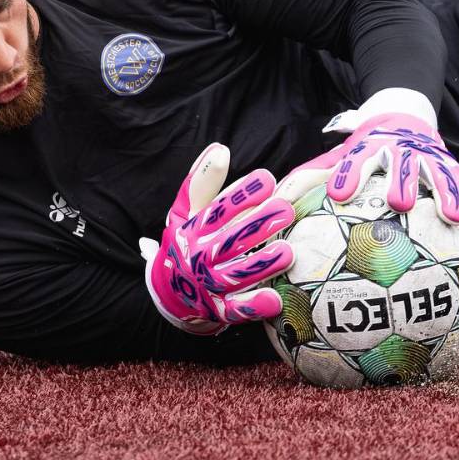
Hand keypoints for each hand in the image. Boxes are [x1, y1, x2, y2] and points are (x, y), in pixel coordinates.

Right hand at [141, 143, 295, 335]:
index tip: (266, 179)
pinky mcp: (219, 310)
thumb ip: (202, 181)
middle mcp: (200, 256)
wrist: (171, 292)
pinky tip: (275, 299)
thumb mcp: (187, 211)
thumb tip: (220, 149)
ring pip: (236, 274)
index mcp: (194, 229)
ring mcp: (209, 285)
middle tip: (286, 210)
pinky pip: (237, 310)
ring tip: (288, 251)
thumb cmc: (187, 242)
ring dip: (261, 264)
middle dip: (257, 225)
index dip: (241, 194)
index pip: (217, 210)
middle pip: (230, 240)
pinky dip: (254, 306)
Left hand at [278, 88, 458, 240]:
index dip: (347, 173)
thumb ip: (309, 178)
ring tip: (454, 218)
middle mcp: (401, 150)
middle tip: (401, 202)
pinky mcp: (451, 165)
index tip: (339, 192)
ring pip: (442, 175)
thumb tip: (275, 205)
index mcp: (370, 146)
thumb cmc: (363, 145)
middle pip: (403, 165)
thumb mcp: (337, 155)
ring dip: (448, 195)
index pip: (355, 158)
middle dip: (402, 181)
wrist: (403, 108)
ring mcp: (430, 156)